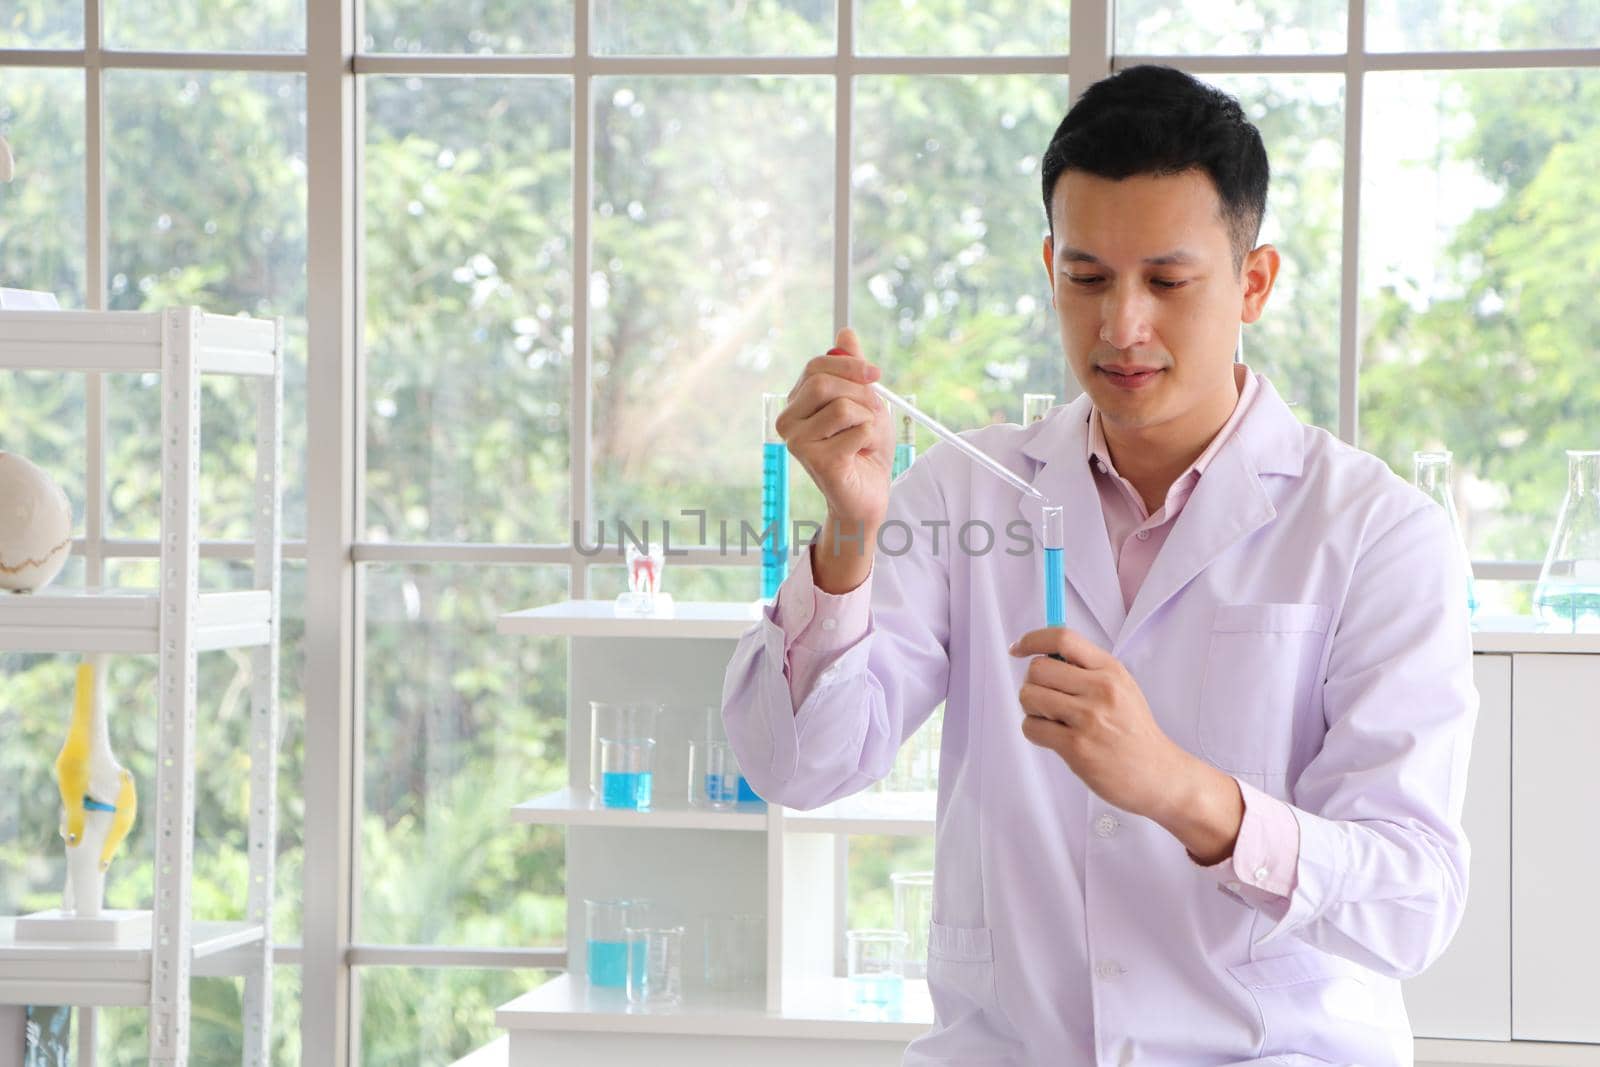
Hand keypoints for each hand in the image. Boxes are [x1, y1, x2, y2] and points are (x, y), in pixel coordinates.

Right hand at [777, 327, 894, 589]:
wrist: (870, 492)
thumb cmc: (864, 447)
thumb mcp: (864, 400)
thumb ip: (852, 369)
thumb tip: (845, 332)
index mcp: (797, 402)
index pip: (816, 366)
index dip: (849, 364)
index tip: (876, 374)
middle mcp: (788, 420)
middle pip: (824, 383)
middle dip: (861, 395)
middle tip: (871, 416)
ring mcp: (797, 442)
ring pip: (843, 407)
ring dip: (868, 420)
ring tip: (864, 439)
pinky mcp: (815, 460)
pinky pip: (857, 430)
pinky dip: (871, 439)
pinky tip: (862, 454)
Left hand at [1009, 627, 1243, 861]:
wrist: (1158, 774)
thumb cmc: (1134, 731)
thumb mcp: (1122, 687)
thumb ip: (1087, 669)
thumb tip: (1043, 653)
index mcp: (1110, 669)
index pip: (1062, 638)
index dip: (1032, 639)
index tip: (1018, 649)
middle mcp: (1100, 689)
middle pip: (1037, 668)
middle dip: (1033, 683)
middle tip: (1046, 698)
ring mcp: (1088, 718)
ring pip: (1029, 696)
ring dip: (1032, 708)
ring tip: (1052, 719)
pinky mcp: (1076, 746)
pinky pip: (1031, 727)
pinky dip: (1035, 731)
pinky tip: (1054, 738)